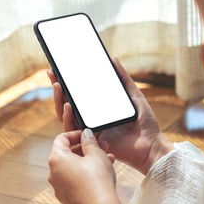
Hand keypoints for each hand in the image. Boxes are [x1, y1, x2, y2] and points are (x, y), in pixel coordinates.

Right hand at [47, 58, 173, 174]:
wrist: (151, 145)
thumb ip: (123, 79)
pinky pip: (73, 129)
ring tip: (57, 85)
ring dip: (59, 100)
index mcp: (100, 109)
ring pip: (66, 115)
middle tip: (52, 73)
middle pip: (68, 103)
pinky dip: (68, 117)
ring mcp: (90, 130)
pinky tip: (68, 104)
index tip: (60, 68)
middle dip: (58, 88)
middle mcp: (92, 119)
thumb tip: (112, 58)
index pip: (80, 94)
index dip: (68, 82)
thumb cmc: (146, 123)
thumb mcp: (134, 96)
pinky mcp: (90, 140)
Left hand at [48, 129, 145, 203]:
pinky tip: (102, 173)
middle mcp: (53, 173)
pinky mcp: (67, 198)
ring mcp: (59, 187)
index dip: (76, 134)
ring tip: (108, 159)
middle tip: (102, 146)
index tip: (87, 134)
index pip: (61, 139)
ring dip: (89, 161)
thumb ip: (89, 141)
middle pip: (67, 154)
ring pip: (73, 168)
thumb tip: (86, 134)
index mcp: (57, 159)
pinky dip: (86, 174)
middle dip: (85, 149)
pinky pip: (75, 181)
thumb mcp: (96, 154)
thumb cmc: (97, 179)